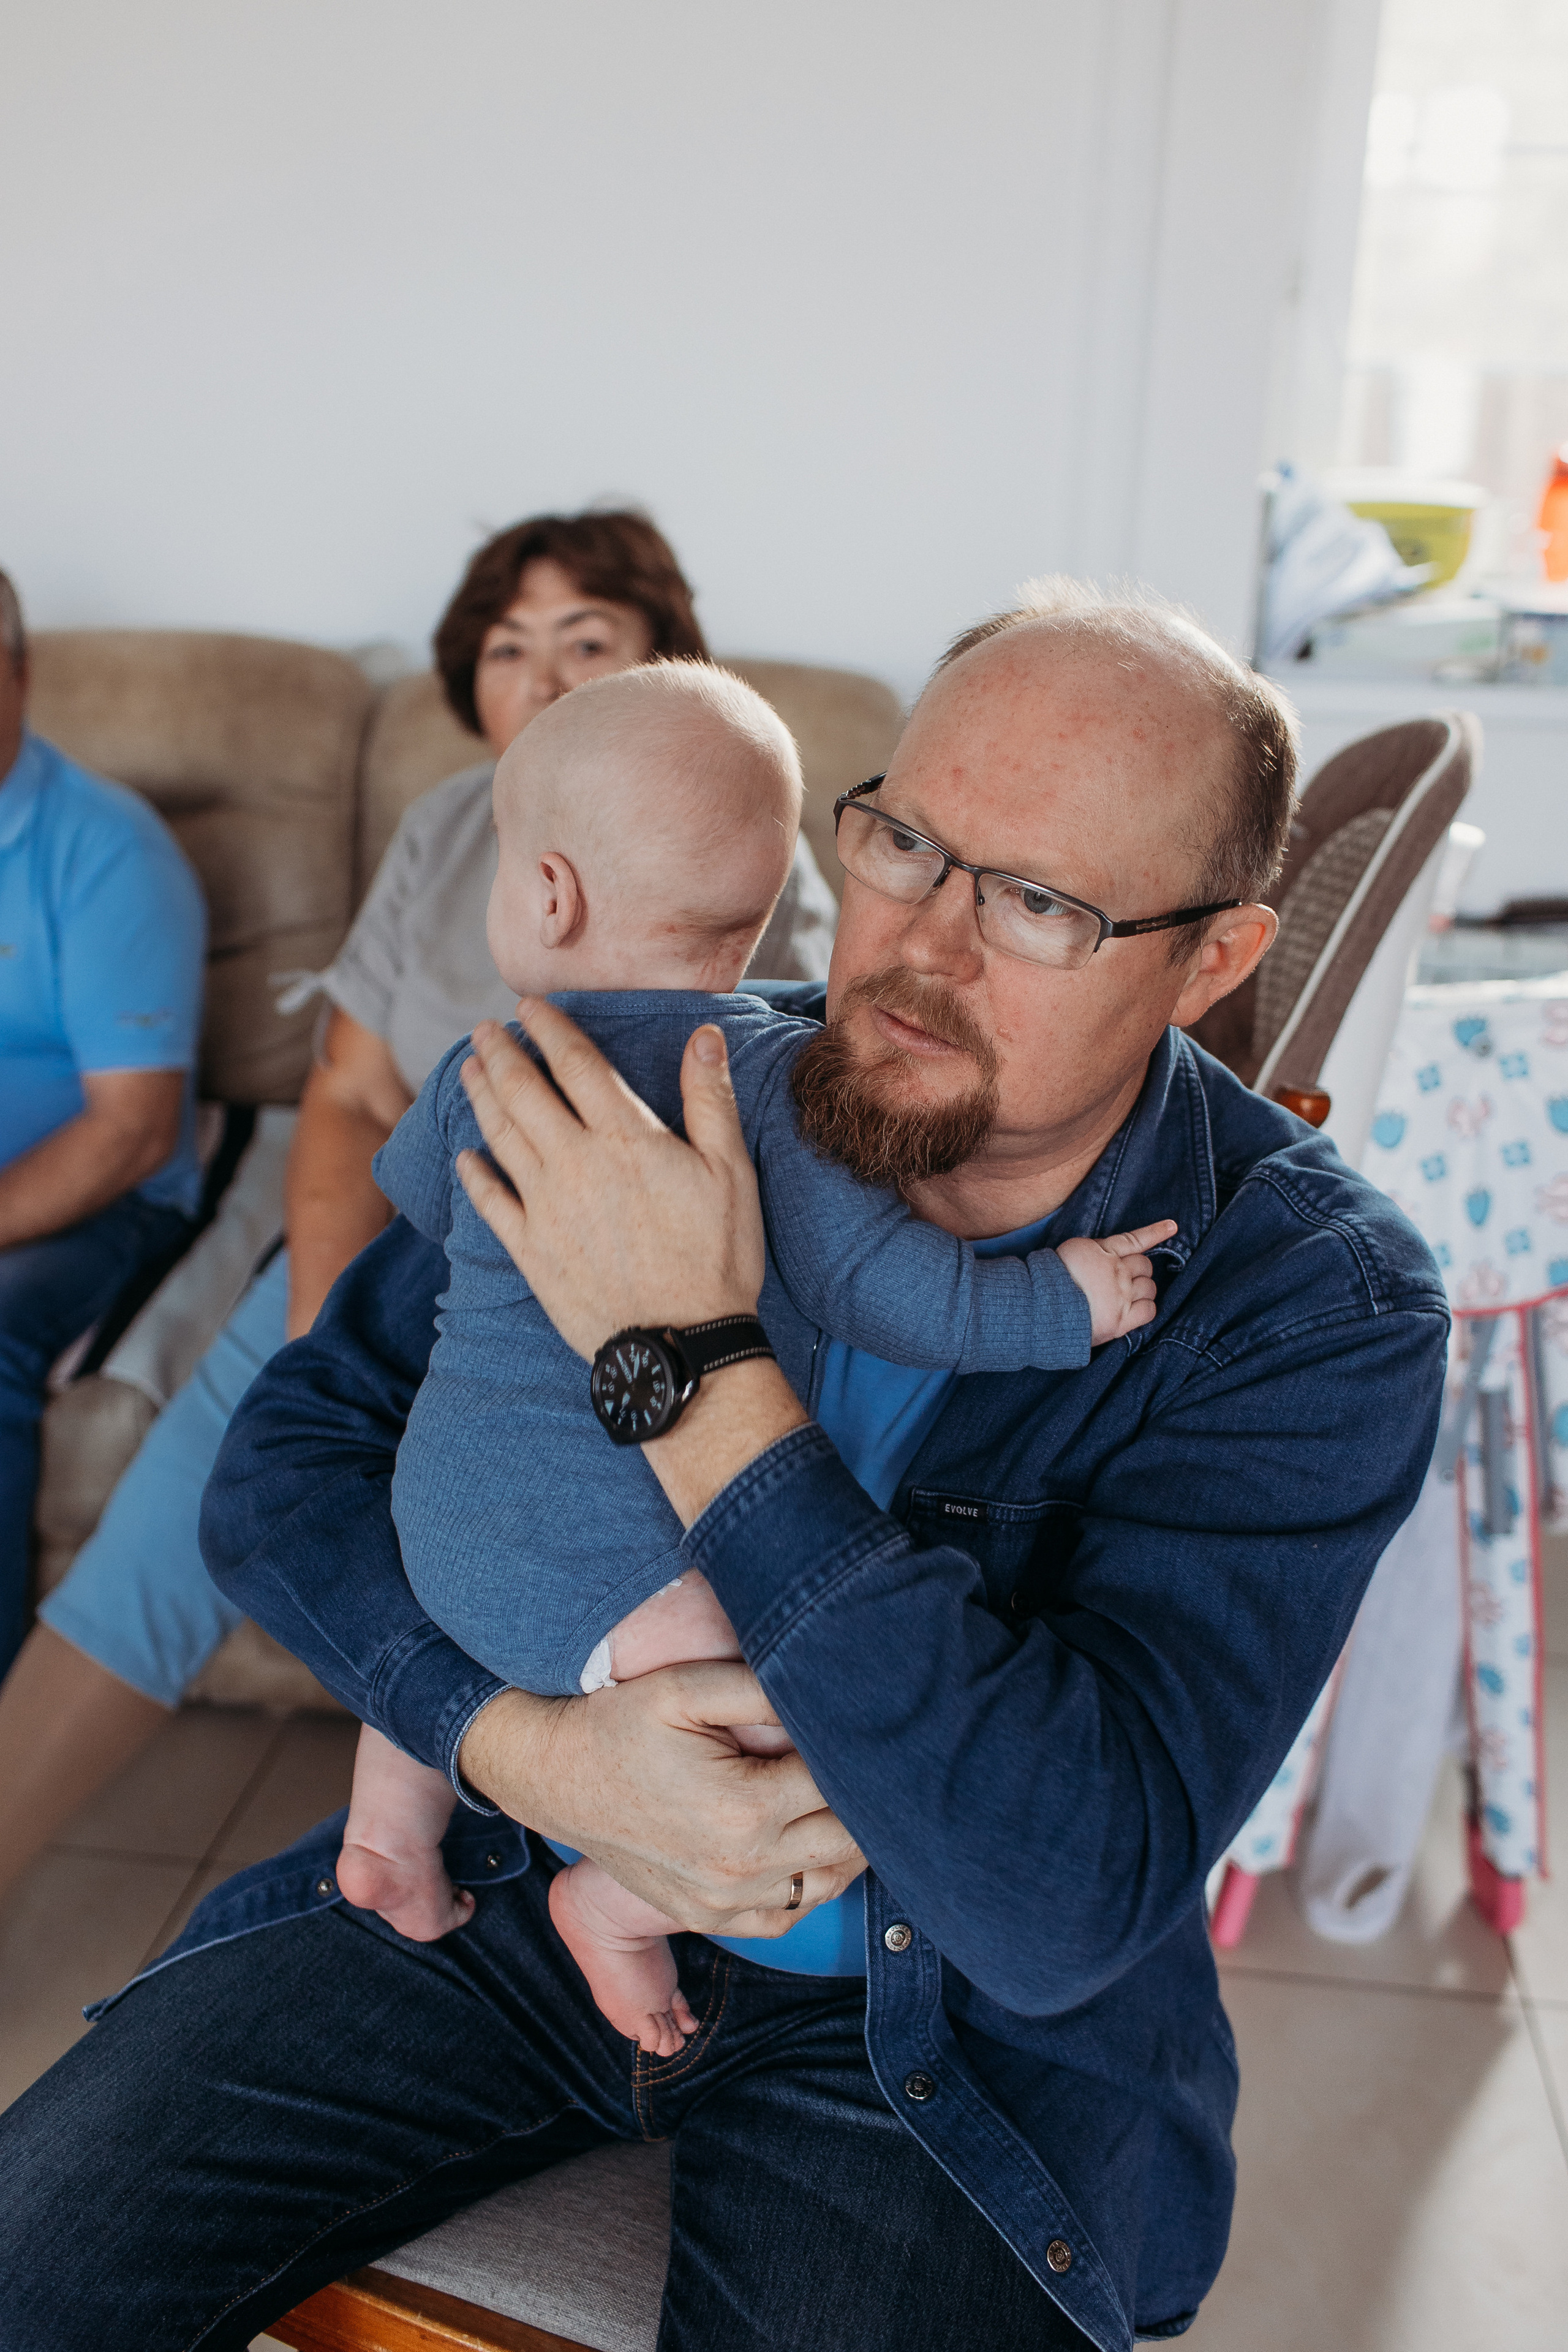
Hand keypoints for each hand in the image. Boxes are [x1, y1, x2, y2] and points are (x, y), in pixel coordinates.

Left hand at [455, 1004, 765, 1361]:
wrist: (682, 1344)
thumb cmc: (717, 1257)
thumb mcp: (731, 1171)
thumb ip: (710, 1100)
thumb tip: (703, 1036)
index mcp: (625, 1138)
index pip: (576, 1064)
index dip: (549, 1029)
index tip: (528, 1007)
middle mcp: (574, 1163)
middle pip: (525, 1093)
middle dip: (501, 1054)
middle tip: (483, 1031)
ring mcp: (546, 1208)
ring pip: (501, 1137)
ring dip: (481, 1098)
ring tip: (468, 1071)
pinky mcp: (532, 1252)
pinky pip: (491, 1203)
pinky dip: (474, 1175)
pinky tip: (465, 1156)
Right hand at [459, 1665, 865, 1937]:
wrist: (556, 1776)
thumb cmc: (621, 1723)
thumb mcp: (687, 1687)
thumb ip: (763, 1690)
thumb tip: (827, 1699)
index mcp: (744, 1809)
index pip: (841, 1785)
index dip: (860, 1754)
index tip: (865, 1729)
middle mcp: (741, 1868)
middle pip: (849, 1840)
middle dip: (865, 1799)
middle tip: (866, 1760)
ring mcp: (724, 1903)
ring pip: (829, 1884)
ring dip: (847, 1843)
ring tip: (843, 1797)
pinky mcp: (707, 1919)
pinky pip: (787, 1915)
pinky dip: (810, 1883)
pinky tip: (808, 1842)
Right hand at [1056, 1219, 1175, 1344]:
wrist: (1043, 1308)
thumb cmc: (1052, 1277)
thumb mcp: (1073, 1250)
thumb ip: (1094, 1250)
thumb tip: (1107, 1254)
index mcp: (1104, 1253)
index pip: (1134, 1240)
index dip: (1156, 1232)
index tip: (1173, 1226)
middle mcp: (1118, 1273)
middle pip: (1145, 1266)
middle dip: (1139, 1271)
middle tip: (1124, 1279)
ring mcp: (1122, 1297)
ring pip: (1149, 1288)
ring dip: (1142, 1289)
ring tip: (1126, 1296)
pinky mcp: (1121, 1321)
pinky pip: (1149, 1310)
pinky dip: (1146, 1308)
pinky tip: (1136, 1308)